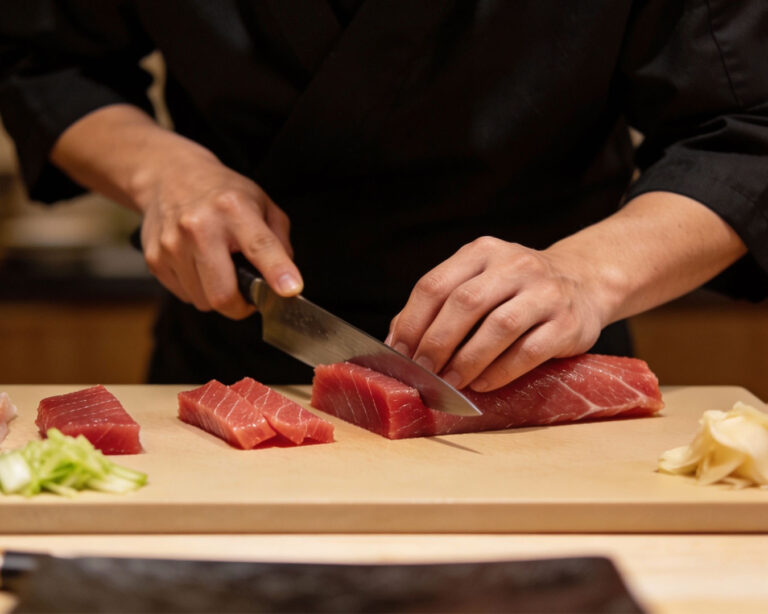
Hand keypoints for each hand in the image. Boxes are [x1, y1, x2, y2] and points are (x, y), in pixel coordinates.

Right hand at [49, 104, 301, 319]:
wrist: (167, 176)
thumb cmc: (221, 194)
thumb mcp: (261, 203)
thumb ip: (280, 242)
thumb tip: (287, 280)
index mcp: (233, 208)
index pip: (259, 245)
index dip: (277, 271)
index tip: (290, 289)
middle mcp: (199, 226)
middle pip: (223, 294)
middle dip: (240, 306)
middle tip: (248, 295)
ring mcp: (172, 245)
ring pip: (203, 301)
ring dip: (217, 295)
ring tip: (218, 266)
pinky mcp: (154, 259)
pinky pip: (184, 295)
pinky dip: (197, 288)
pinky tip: (197, 263)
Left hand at [386, 236, 607, 391]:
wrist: (584, 283)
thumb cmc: (515, 290)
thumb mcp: (478, 281)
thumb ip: (439, 305)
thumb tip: (395, 341)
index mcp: (482, 252)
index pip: (435, 284)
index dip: (411, 322)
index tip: (397, 352)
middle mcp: (514, 265)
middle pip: (465, 304)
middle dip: (436, 343)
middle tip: (422, 372)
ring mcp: (544, 292)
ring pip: (498, 327)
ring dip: (467, 361)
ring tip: (449, 383)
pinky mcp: (567, 322)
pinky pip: (529, 350)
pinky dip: (500, 371)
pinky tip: (482, 384)